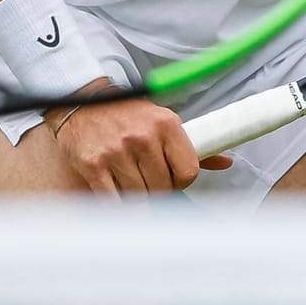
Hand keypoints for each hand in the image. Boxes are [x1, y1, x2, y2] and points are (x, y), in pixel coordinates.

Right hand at [52, 82, 232, 195]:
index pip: (188, 172)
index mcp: (165, 123)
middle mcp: (142, 136)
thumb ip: (192, 145)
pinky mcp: (93, 165)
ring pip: (140, 197)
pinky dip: (116, 203)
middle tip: (146, 179)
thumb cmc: (125, 114)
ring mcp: (116, 151)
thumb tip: (225, 162)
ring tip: (128, 180)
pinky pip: (114, 201)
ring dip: (136, 197)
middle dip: (157, 190)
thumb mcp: (161, 121)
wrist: (80, 101)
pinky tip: (114, 190)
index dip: (181, 181)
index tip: (171, 178)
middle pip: (164, 188)